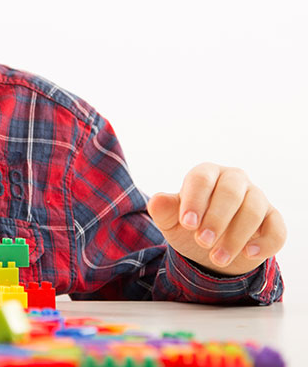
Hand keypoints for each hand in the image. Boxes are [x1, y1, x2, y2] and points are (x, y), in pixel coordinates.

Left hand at [147, 163, 285, 275]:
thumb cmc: (191, 226)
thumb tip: (156, 201)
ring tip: (217, 258)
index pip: (201, 179)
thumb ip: (164, 210)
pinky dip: (265, 243)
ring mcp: (257, 197)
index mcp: (206, 174)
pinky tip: (248, 254)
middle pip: (230, 193)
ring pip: (253, 211)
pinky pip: (276, 228)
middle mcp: (234, 180)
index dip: (194, 201)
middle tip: (203, 241)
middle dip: (216, 219)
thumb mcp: (171, 221)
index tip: (187, 224)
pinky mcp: (273, 218)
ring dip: (235, 237)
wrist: (212, 248)